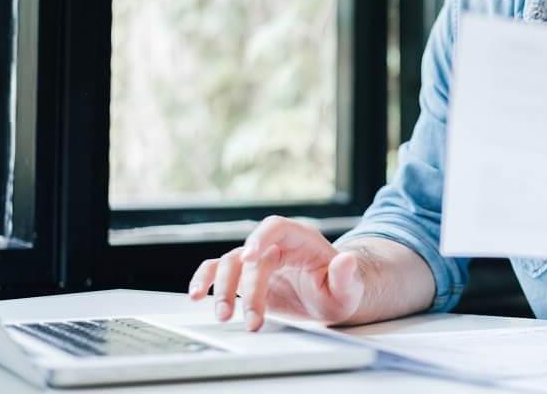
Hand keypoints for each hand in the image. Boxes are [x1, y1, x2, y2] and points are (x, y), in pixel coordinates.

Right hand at [187, 216, 363, 330]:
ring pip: (230, 263)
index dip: (260, 238)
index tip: (249, 257)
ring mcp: (258, 260)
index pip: (276, 227)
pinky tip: (197, 295)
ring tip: (224, 316)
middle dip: (247, 289)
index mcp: (301, 239)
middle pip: (250, 255)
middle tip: (251, 319)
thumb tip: (346, 260)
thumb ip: (346, 276)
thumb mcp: (349, 288)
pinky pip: (218, 271)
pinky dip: (205, 280)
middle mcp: (276, 245)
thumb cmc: (340, 290)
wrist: (330, 300)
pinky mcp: (246, 277)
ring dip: (223, 289)